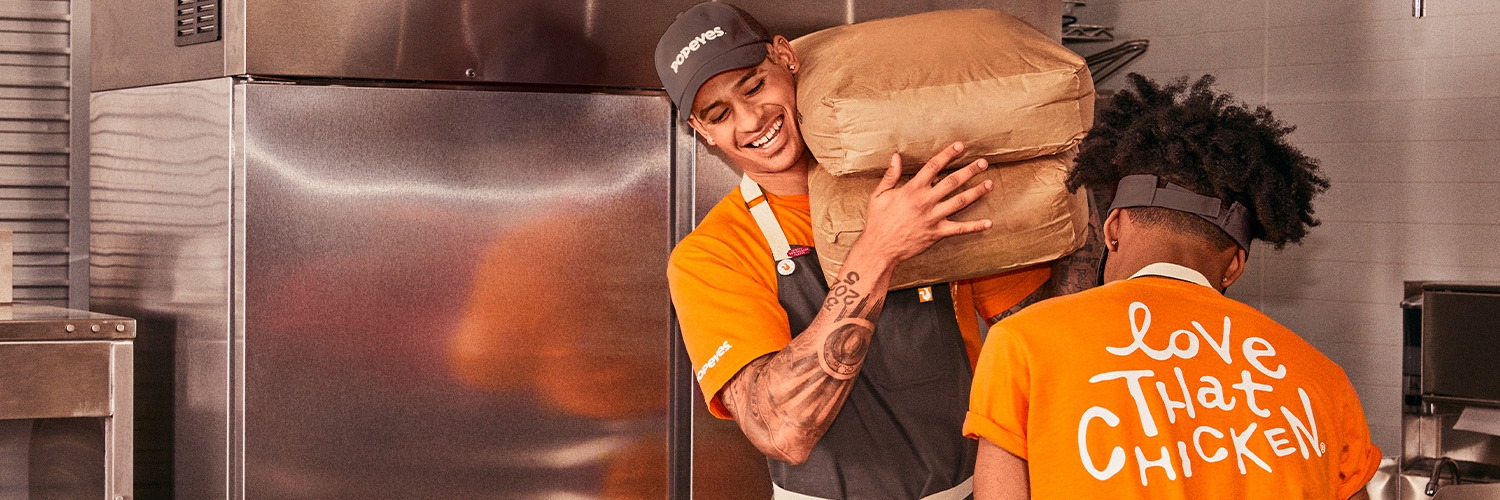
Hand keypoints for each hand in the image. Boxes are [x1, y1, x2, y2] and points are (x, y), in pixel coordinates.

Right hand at [857, 142, 993, 263]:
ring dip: (976, 192)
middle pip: (952, 182)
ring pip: (960, 202)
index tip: (960, 146)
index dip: (948, 154)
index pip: (933, 166)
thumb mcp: (879, 195)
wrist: (880, 248)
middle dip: (969, 170)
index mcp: (912, 190)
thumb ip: (890, 175)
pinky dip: (975, 226)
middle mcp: (925, 201)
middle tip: (983, 162)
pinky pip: (960, 229)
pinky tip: (989, 223)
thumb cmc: (878, 221)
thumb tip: (896, 156)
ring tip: (990, 184)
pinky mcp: (937, 233)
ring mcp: (933, 217)